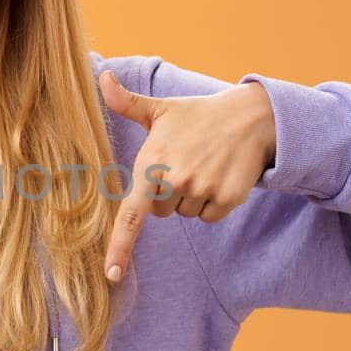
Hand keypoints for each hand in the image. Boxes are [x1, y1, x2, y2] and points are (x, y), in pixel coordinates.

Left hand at [98, 70, 275, 282]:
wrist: (250, 117)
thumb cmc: (196, 116)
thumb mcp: (160, 109)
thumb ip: (125, 102)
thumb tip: (101, 75)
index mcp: (152, 163)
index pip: (131, 214)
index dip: (119, 247)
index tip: (110, 275)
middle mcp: (176, 180)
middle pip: (161, 212)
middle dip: (169, 193)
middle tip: (185, 163)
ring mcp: (203, 190)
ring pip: (186, 214)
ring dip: (192, 197)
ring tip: (204, 165)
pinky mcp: (227, 198)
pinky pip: (209, 217)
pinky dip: (213, 202)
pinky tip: (219, 176)